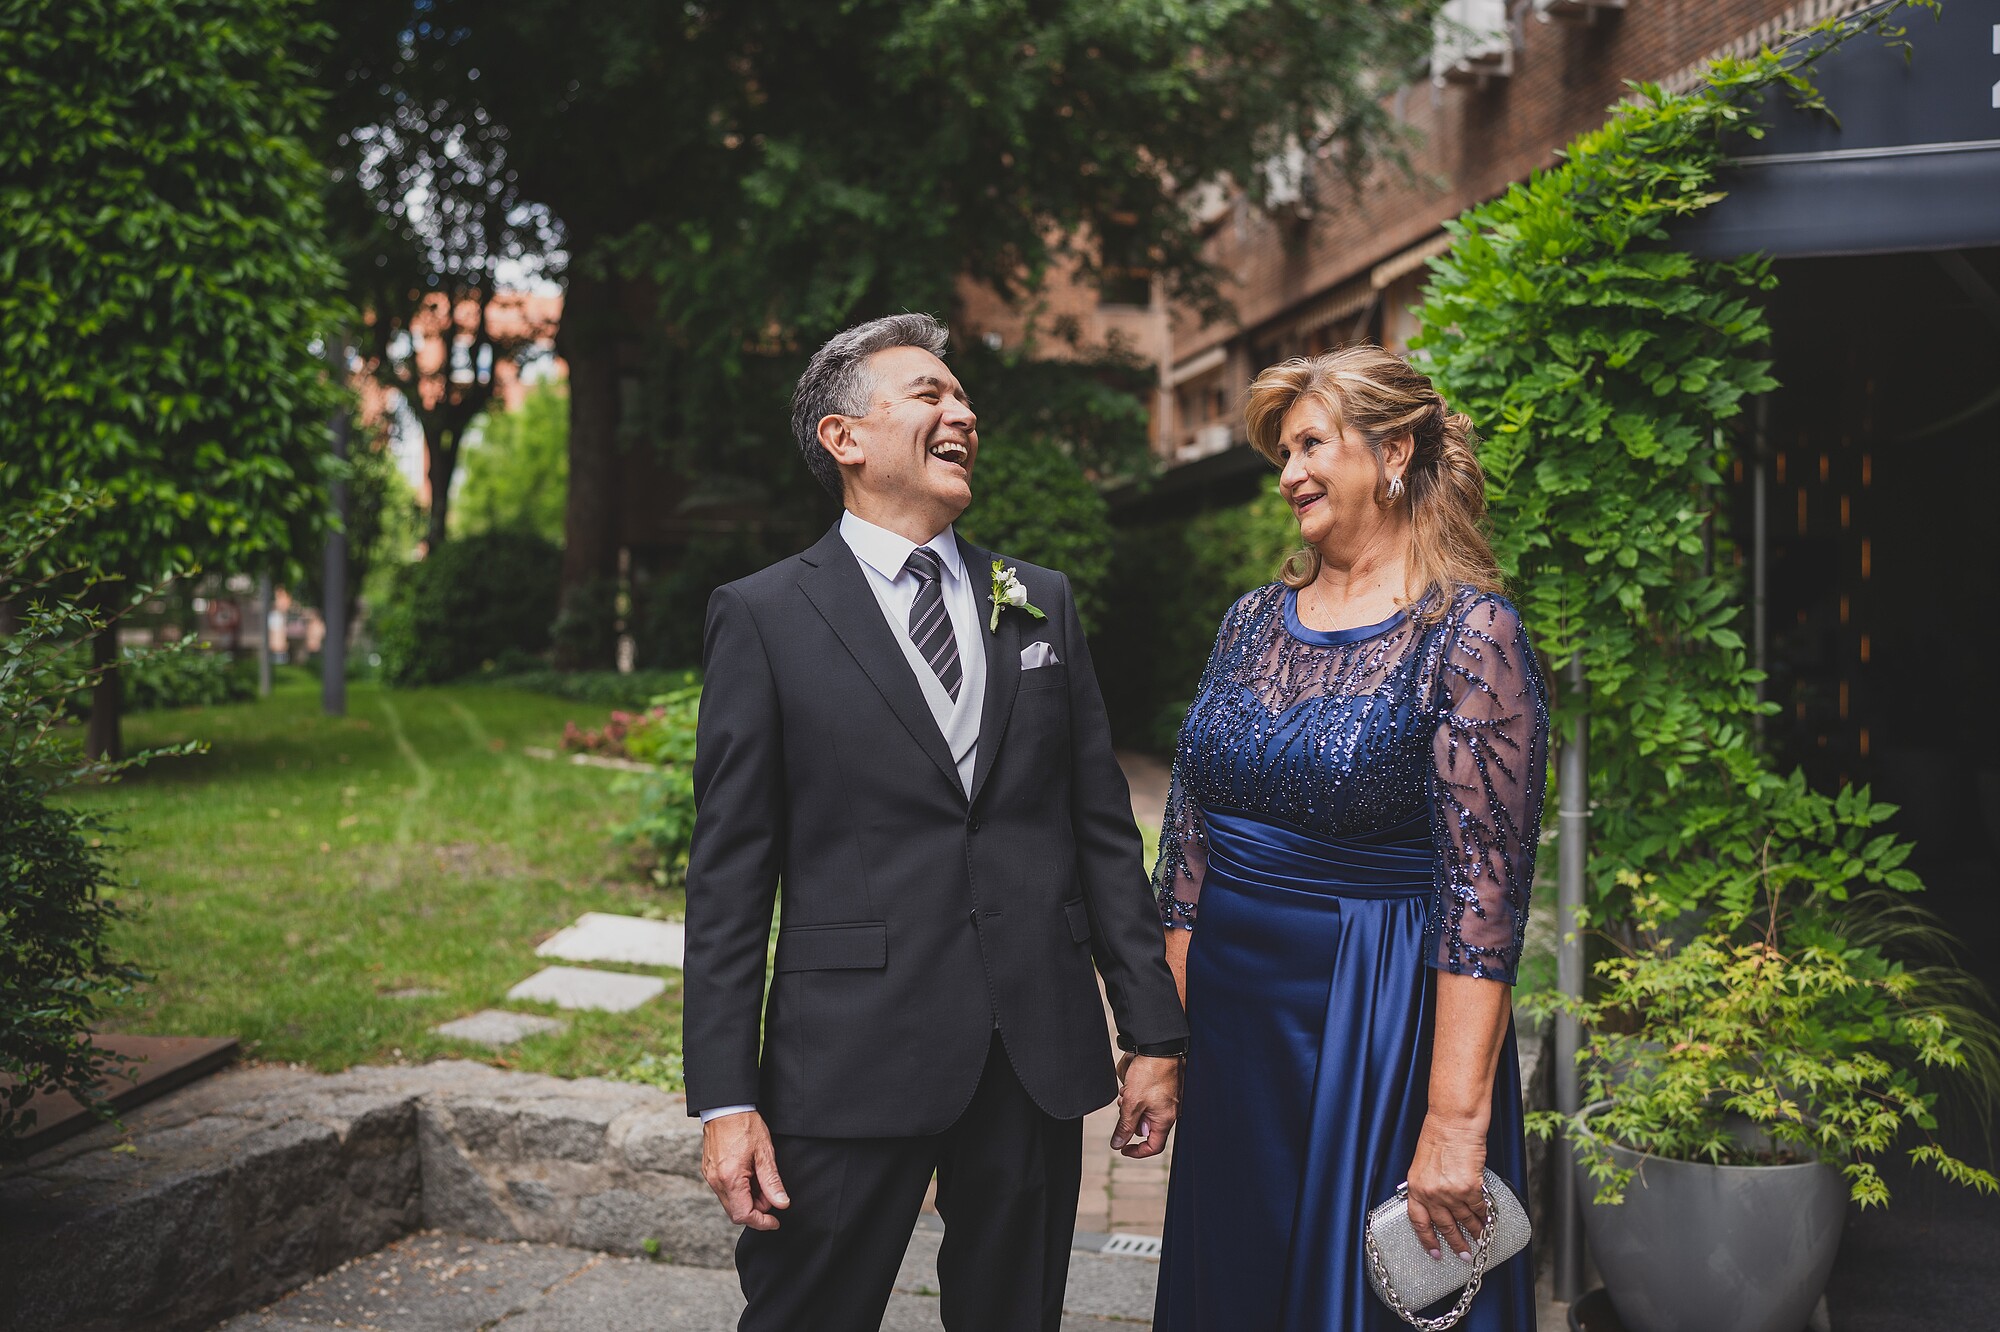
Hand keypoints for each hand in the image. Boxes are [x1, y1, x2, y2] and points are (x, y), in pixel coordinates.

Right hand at [701, 1111, 789, 1230]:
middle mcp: (715, 1181)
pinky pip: (724, 1190)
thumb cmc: (745, 1125)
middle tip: (770, 1192)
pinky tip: (749, 1174)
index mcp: (730, 1178)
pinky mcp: (708, 1171)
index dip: (761, 1222)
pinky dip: (739, 1189)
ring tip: (760, 1177)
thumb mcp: (765, 1153)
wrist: (725, 1106)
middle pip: (735, 1212)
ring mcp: (709, 1176)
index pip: (743, 1215)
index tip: (775, 1221)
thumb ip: (772, 1182)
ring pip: (730, 1202)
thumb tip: (781, 1204)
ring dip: (748, 1198)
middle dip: (756, 1209)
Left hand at [1112, 1054, 1180, 1158]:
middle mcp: (1169, 1111)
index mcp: (1165, 1119)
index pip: (1153, 1147)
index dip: (1137, 1151)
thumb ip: (1125, 1126)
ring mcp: (1166, 1100)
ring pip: (1144, 1112)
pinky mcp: (1162, 1089)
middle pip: (1146, 1127)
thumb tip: (1118, 1144)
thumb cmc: (1150, 1073)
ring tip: (1127, 1092)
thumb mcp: (1132, 1103)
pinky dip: (1136, 1096)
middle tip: (1123, 1106)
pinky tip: (1131, 1084)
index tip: (1122, 1148)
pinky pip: (1147, 1100)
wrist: (1158, 1047)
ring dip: (1132, 1106)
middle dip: (1130, 1120)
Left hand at [1404, 1113, 1488, 1261]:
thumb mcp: (1422, 1164)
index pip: (1418, 1222)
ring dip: (1475, 1232)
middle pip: (1445, 1226)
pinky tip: (1489, 1222)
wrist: (1454, 1122)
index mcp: (1416, 1187)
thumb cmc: (1438, 1135)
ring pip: (1465, 1220)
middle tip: (1464, 1254)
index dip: (1427, 1240)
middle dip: (1456, 1243)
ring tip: (1480, 1239)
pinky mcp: (1470, 1188)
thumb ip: (1427, 1186)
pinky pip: (1479, 1208)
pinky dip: (1485, 1216)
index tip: (1435, 1252)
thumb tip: (1437, 1204)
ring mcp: (1451, 1193)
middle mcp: (1432, 1194)